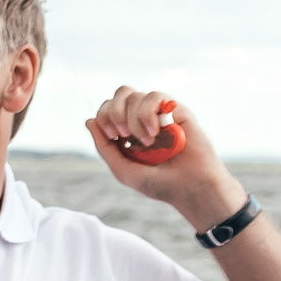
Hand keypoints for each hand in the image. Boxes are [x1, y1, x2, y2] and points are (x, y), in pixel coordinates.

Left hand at [85, 88, 245, 227]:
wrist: (190, 187)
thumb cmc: (158, 182)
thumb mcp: (123, 169)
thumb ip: (104, 146)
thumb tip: (89, 120)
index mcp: (129, 130)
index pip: (108, 107)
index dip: (104, 116)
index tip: (113, 136)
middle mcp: (144, 118)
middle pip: (120, 94)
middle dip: (114, 112)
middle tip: (123, 135)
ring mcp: (160, 112)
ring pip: (135, 95)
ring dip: (134, 119)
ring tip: (147, 141)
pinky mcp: (177, 109)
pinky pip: (154, 96)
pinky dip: (148, 114)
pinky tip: (154, 132)